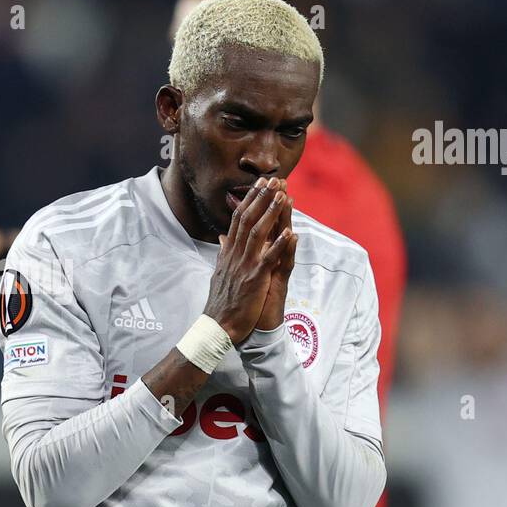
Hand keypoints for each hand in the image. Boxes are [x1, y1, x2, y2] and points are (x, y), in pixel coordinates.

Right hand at [202, 177, 293, 343]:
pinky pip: (268, 259)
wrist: (217, 326)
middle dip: (261, 199)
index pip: (238, 220)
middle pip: (248, 220)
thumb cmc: (220, 301)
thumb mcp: (219, 272)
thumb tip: (223, 237)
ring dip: (271, 213)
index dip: (249, 200)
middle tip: (273, 180)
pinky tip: (289, 232)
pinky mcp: (254, 280)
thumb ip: (223, 252)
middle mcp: (235, 255)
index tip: (259, 184)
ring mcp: (244, 266)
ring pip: (258, 234)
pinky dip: (279, 245)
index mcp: (228, 252)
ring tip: (282, 196)